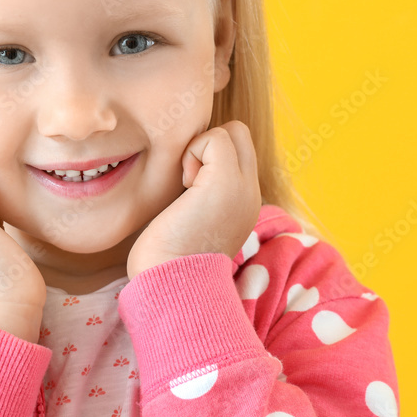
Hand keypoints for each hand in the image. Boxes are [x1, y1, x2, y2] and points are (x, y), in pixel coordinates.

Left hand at [125, 121, 261, 278]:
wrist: (170, 285)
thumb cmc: (165, 259)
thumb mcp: (190, 220)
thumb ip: (197, 194)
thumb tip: (182, 171)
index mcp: (243, 203)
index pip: (238, 151)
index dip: (209, 154)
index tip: (188, 187)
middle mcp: (250, 194)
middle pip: (239, 134)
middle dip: (208, 144)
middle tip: (187, 179)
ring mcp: (243, 188)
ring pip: (231, 131)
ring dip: (200, 149)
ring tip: (186, 187)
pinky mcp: (227, 183)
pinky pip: (216, 137)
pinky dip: (193, 151)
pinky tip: (184, 185)